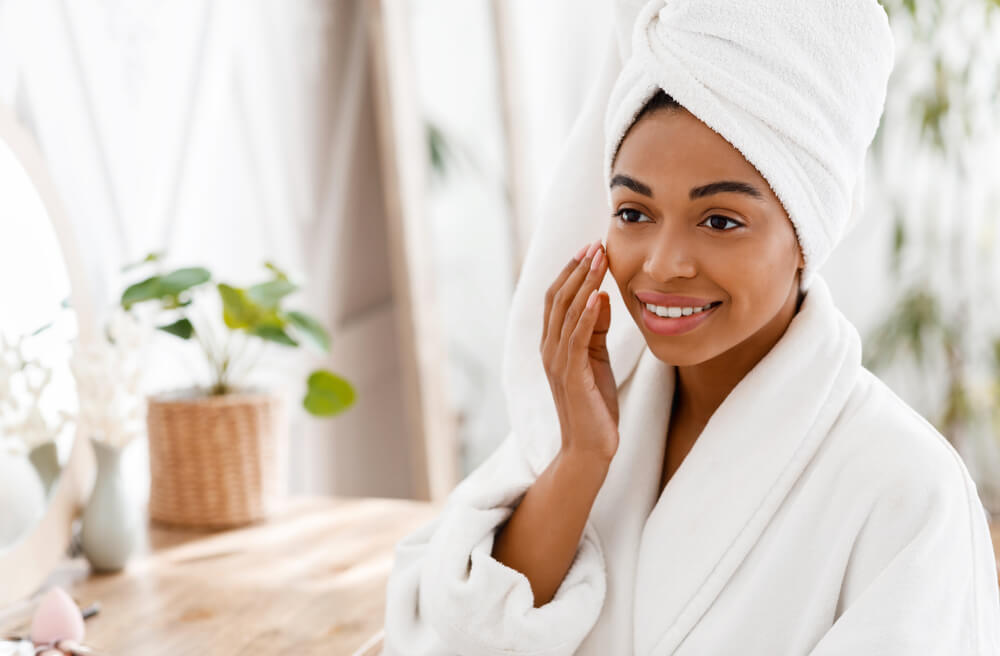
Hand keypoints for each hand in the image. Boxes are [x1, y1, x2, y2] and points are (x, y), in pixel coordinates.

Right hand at [541, 240, 618, 462]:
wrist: (589, 448)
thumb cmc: (594, 405)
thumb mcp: (597, 358)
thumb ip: (595, 328)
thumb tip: (599, 295)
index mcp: (552, 343)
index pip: (556, 297)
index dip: (571, 270)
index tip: (590, 247)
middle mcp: (548, 349)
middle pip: (557, 298)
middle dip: (577, 268)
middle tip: (595, 243)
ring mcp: (557, 362)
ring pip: (566, 312)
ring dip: (584, 282)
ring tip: (599, 258)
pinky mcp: (570, 375)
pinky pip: (577, 338)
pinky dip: (586, 314)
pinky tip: (597, 295)